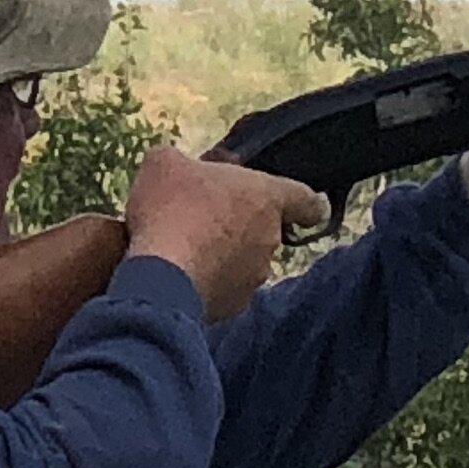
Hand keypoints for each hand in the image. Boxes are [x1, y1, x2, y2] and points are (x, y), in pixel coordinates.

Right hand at [125, 148, 329, 322]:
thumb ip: (180, 161)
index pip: (305, 200)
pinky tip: (178, 274)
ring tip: (185, 247)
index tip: (308, 210)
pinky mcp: (233, 307)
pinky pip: (224, 288)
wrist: (160, 275)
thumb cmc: (171, 208)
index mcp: (266, 197)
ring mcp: (254, 277)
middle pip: (264, 229)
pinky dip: (207, 281)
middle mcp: (269, 240)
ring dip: (222, 254)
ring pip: (244, 261)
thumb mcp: (164, 163)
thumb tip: (177, 168)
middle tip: (205, 217)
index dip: (306, 203)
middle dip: (240, 224)